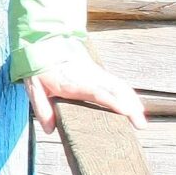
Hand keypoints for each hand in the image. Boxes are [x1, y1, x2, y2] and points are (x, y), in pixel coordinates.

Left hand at [25, 54, 145, 132]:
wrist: (44, 44)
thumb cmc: (40, 68)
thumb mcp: (34, 88)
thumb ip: (42, 109)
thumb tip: (50, 130)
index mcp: (73, 83)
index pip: (97, 92)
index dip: (113, 101)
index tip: (126, 111)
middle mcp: (89, 77)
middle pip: (116, 90)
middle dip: (131, 106)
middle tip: (140, 125)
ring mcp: (96, 74)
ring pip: (120, 86)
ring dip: (133, 101)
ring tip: (141, 119)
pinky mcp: (98, 72)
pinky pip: (118, 83)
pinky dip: (129, 94)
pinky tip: (134, 105)